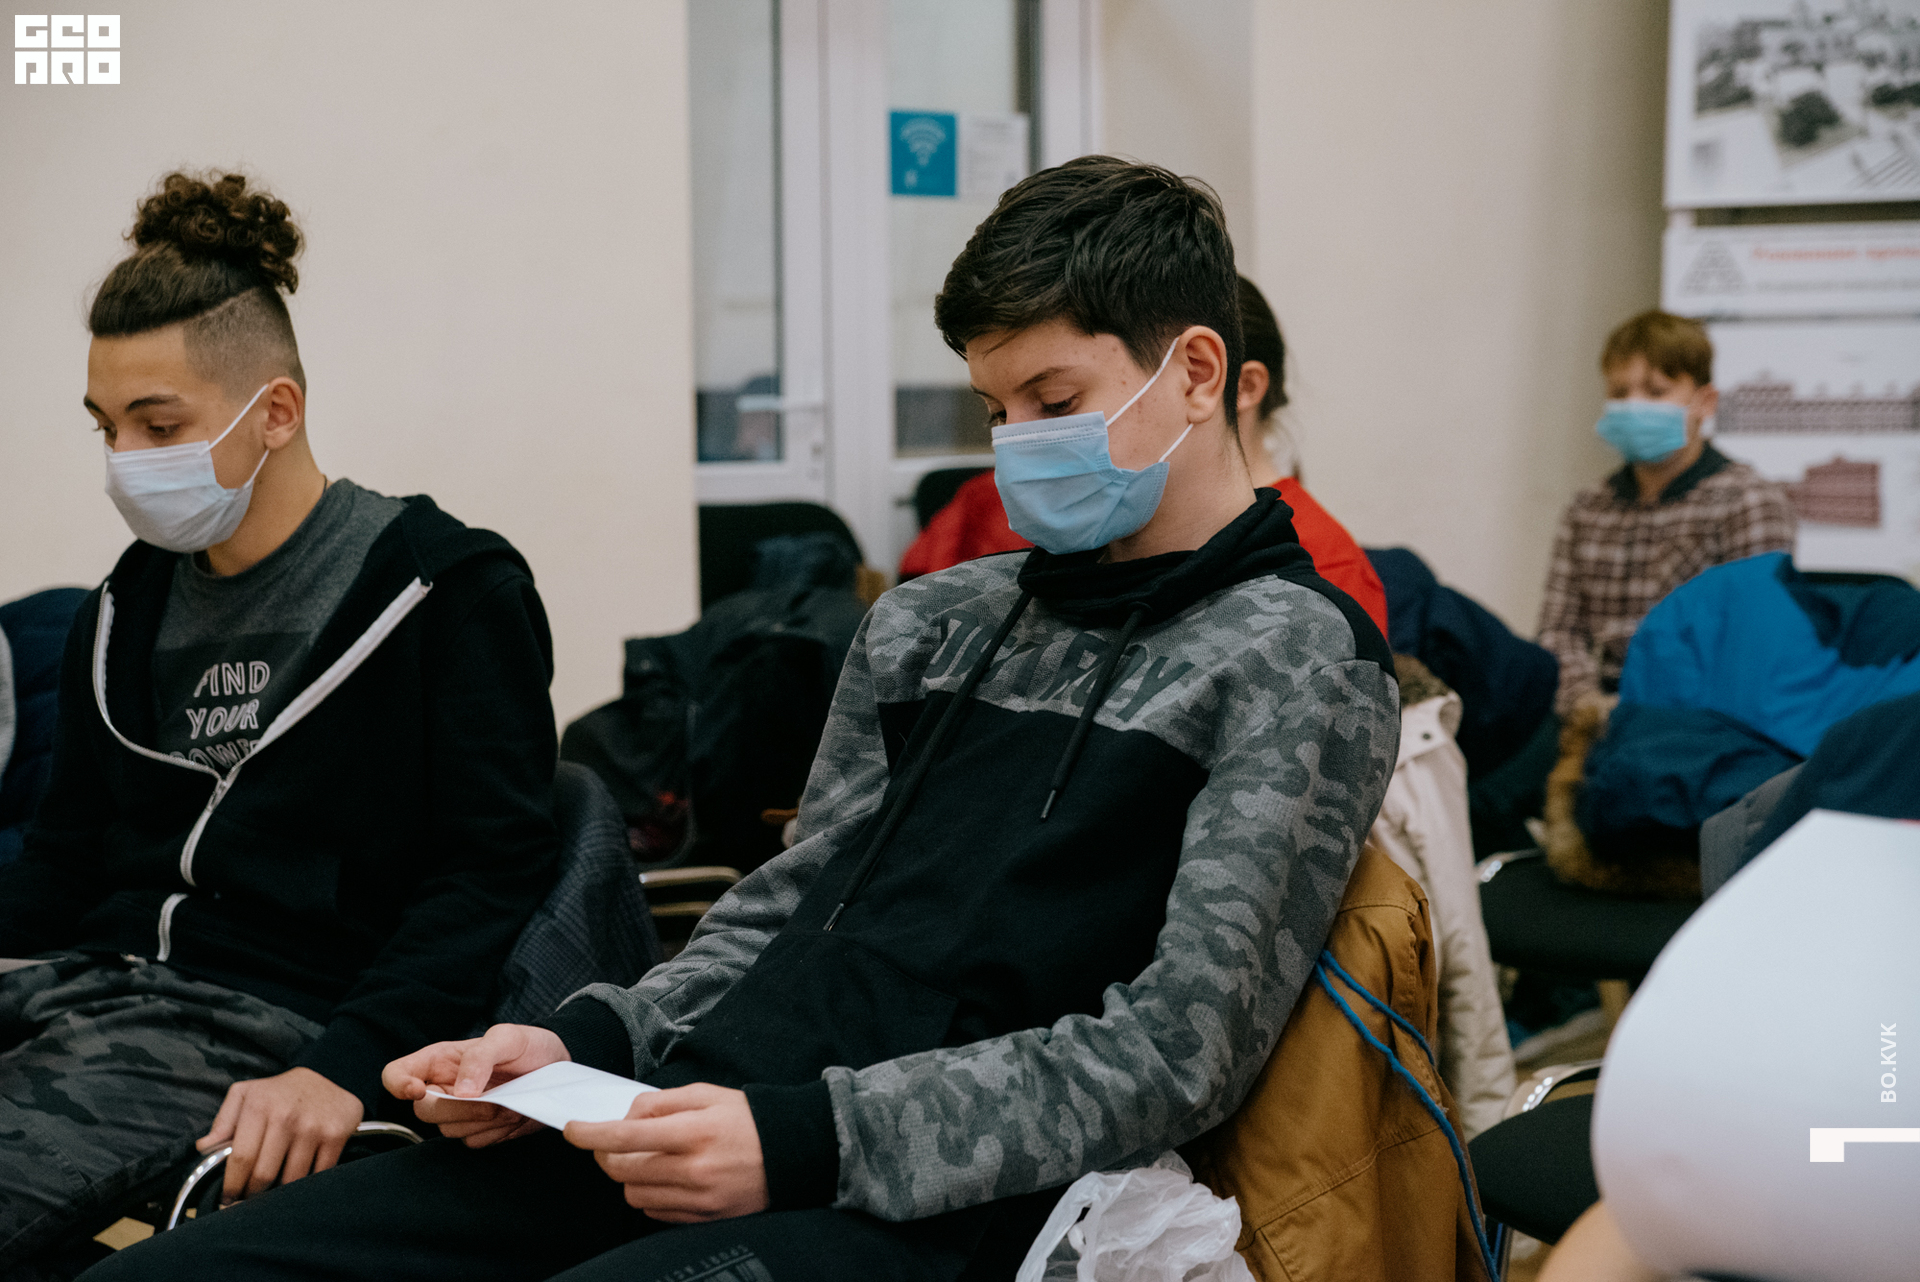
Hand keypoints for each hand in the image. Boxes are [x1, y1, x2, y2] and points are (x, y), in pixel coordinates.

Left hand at [196, 1066, 364, 1203]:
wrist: (329, 1072)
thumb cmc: (280, 1090)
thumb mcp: (246, 1094)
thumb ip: (223, 1120)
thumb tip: (204, 1147)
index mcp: (259, 1106)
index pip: (241, 1158)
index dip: (232, 1185)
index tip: (228, 1199)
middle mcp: (286, 1116)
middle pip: (264, 1174)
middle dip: (253, 1194)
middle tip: (250, 1198)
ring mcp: (313, 1127)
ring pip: (291, 1179)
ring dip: (280, 1192)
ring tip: (273, 1191)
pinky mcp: (336, 1135)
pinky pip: (317, 1174)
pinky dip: (306, 1183)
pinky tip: (299, 1182)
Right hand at [381, 1023, 569, 1146]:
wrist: (557, 1069)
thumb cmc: (529, 1046)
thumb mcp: (508, 1037)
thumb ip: (481, 1057)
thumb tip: (460, 1092)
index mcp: (439, 1061)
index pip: (395, 1075)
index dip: (398, 1085)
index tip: (419, 1091)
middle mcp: (442, 1088)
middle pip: (424, 1112)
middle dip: (459, 1110)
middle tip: (493, 1100)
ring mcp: (458, 1113)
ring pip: (449, 1131)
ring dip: (482, 1120)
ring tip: (508, 1101)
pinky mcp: (477, 1131)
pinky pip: (474, 1142)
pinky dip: (495, 1132)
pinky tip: (512, 1116)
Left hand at [565, 1083, 768, 1222]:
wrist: (793, 1154)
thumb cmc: (748, 1120)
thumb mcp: (707, 1095)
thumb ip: (661, 1102)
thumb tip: (626, 1116)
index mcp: (695, 1132)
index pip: (627, 1135)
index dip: (592, 1133)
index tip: (573, 1129)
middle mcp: (695, 1169)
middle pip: (623, 1171)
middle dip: (605, 1156)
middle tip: (610, 1143)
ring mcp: (699, 1199)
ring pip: (635, 1195)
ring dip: (629, 1177)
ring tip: (647, 1159)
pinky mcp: (703, 1218)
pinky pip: (656, 1212)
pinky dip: (650, 1194)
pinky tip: (666, 1177)